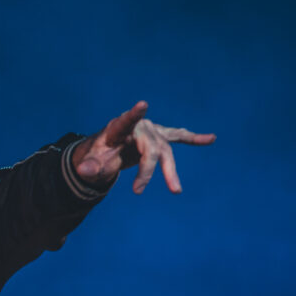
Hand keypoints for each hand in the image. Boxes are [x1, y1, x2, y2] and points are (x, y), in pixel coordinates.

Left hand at [73, 101, 215, 193]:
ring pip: (164, 151)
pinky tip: (211, 138)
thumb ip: (90, 167)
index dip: (134, 114)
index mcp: (118, 129)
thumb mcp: (91, 163)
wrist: (106, 151)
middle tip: (137, 191)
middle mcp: (138, 127)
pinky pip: (179, 136)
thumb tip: (84, 171)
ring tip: (175, 190)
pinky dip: (194, 138)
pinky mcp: (160, 137)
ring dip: (169, 171)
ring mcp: (151, 131)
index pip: (125, 121)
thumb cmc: (98, 155)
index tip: (143, 105)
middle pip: (148, 148)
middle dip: (146, 170)